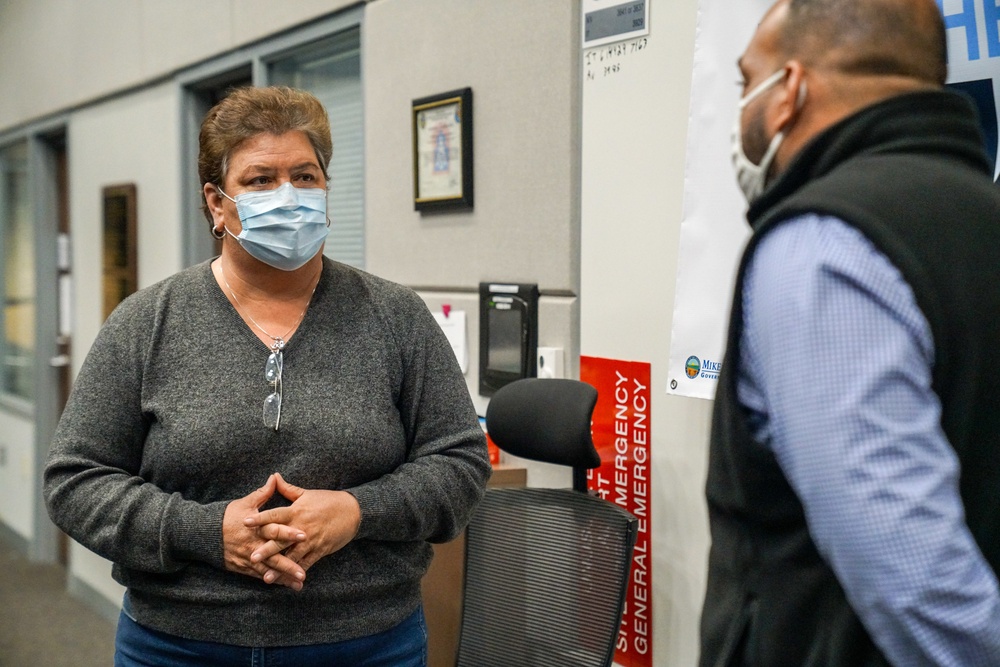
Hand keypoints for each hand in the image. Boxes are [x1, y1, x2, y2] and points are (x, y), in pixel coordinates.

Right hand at [222, 474, 307, 590]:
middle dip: (288, 564)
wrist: (204, 534)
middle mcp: (253, 545)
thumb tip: (275, 477)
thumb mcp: (245, 503)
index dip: (288, 533)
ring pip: (268, 569)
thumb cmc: (227, 516)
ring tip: (299, 583)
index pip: (274, 530)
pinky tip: (285, 585)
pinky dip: (273, 580)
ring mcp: (248, 557)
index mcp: (256, 527)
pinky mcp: (243, 567)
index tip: (304, 535)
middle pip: (273, 555)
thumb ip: (263, 493)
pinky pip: (260, 575)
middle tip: (303, 572)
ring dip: (284, 577)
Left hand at [243, 473, 361, 577]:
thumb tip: (274, 476)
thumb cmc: (328, 501)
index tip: (245, 522)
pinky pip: (306, 563)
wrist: (353, 511)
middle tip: (251, 556)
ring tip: (266, 576)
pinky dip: (296, 572)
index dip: (260, 518)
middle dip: (266, 549)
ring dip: (279, 567)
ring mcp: (311, 540)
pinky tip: (287, 580)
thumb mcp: (307, 493)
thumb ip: (287, 489)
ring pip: (292, 555)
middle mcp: (302, 527)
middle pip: (281, 539)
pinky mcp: (320, 550)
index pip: (275, 514)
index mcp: (296, 511)